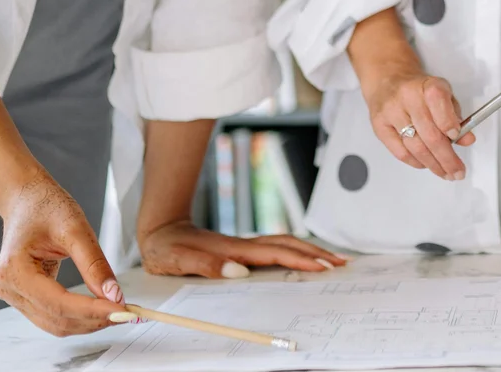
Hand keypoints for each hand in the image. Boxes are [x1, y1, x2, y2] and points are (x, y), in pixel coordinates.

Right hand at [0, 172, 123, 336]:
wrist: (26, 199)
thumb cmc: (45, 206)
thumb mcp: (76, 228)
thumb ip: (95, 264)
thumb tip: (114, 295)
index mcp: (14, 270)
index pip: (58, 303)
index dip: (92, 311)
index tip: (121, 311)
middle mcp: (9, 288)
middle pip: (56, 319)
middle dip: (93, 320)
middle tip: (125, 313)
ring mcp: (13, 295)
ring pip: (54, 324)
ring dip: (86, 323)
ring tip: (115, 311)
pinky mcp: (23, 297)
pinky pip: (51, 316)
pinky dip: (77, 317)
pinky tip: (98, 308)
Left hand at [138, 220, 349, 276]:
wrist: (159, 229)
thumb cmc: (166, 246)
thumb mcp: (178, 259)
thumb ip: (206, 265)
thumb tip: (238, 271)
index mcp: (233, 250)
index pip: (275, 254)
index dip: (301, 260)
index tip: (323, 267)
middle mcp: (243, 245)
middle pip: (288, 245)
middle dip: (316, 253)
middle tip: (341, 263)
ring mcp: (243, 246)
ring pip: (284, 245)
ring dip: (309, 251)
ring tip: (330, 260)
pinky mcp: (240, 250)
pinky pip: (275, 250)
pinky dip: (294, 252)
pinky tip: (300, 258)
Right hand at [361, 67, 474, 179]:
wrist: (387, 81)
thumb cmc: (419, 90)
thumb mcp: (443, 95)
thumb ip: (456, 116)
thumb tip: (467, 139)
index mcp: (427, 85)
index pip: (438, 102)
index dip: (448, 122)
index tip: (457, 136)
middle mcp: (407, 97)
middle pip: (429, 133)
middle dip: (446, 158)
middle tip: (457, 171)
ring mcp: (391, 112)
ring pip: (415, 147)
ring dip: (433, 164)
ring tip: (445, 172)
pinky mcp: (379, 126)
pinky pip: (400, 152)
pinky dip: (416, 162)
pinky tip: (426, 164)